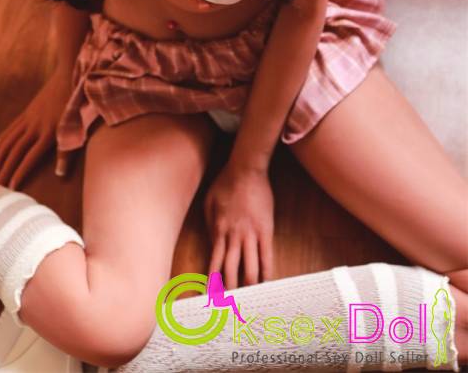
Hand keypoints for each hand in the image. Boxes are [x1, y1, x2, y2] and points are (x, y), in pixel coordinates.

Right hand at [0, 67, 73, 189]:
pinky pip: (13, 127)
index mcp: (48, 133)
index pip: (29, 158)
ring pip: (11, 140)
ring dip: (1, 156)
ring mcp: (30, 118)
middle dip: (6, 169)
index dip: (20, 173)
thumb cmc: (78, 102)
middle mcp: (35, 127)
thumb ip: (68, 150)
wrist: (69, 74)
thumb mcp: (78, 127)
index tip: (11, 188)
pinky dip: (4, 137)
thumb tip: (60, 173)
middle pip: (16, 152)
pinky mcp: (29, 111)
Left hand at [204, 162, 274, 290]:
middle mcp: (233, 237)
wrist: (245, 169)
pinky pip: (267, 256)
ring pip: (250, 268)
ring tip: (249, 301)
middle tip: (230, 307)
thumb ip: (209, 225)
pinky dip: (267, 272)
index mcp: (217, 231)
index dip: (214, 282)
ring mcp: (250, 234)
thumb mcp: (208, 202)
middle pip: (231, 271)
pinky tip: (267, 283)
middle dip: (230, 291)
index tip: (212, 297)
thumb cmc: (225, 183)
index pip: (214, 264)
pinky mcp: (266, 230)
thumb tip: (213, 244)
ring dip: (249, 286)